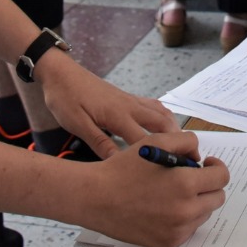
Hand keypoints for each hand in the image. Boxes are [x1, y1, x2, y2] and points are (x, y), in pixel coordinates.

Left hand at [38, 51, 178, 158]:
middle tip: (186, 162)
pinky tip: (165, 128)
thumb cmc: (65, 99)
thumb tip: (119, 162)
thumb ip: (99, 142)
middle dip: (177, 143)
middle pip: (163, 124)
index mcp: (118, 115)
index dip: (159, 156)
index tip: (171, 173)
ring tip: (180, 148)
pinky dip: (165, 117)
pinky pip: (154, 106)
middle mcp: (130, 106)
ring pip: (162, 113)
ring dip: (174, 130)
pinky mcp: (127, 97)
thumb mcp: (77, 125)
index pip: (146, 140)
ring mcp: (130, 100)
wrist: (60, 73)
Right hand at [73, 132, 228, 246]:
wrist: (96, 197)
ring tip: (173, 192)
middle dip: (208, 185)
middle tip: (191, 177)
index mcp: (185, 184)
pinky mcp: (167, 243)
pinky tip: (164, 207)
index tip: (206, 164)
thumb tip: (199, 157)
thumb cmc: (124, 168)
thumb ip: (186, 142)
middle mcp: (185, 211)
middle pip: (217, 198)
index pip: (222, 177)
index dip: (216, 167)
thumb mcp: (156, 140)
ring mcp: (177, 230)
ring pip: (203, 214)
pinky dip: (183, 218)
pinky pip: (188, 229)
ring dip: (196, 202)